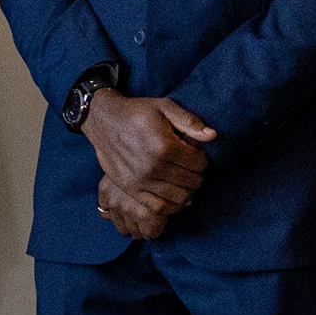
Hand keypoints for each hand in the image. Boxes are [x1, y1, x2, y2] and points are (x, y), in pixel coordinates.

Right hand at [82, 90, 212, 239]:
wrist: (103, 121)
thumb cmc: (136, 112)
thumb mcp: (164, 107)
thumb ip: (189, 122)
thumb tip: (212, 136)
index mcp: (164, 146)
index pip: (198, 163)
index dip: (202, 159)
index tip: (196, 154)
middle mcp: (154, 167)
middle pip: (190, 181)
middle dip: (197, 175)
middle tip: (191, 168)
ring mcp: (141, 181)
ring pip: (178, 197)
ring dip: (187, 191)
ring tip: (184, 180)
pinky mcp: (131, 189)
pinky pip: (159, 207)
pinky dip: (171, 205)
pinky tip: (173, 195)